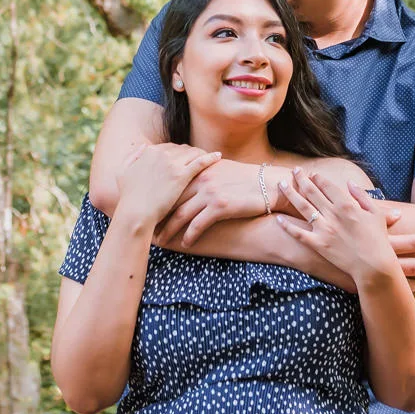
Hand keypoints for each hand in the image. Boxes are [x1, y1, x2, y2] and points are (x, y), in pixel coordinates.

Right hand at [115, 143, 222, 231]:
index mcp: (149, 152)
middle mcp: (161, 154)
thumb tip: (142, 146)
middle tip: (200, 157)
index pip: (169, 147)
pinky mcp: (181, 176)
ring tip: (211, 157)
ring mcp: (172, 164)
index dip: (178, 152)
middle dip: (191, 152)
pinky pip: (200, 161)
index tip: (185, 157)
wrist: (136, 212)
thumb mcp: (123, 172)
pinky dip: (210, 157)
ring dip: (202, 153)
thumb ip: (132, 156)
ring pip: (193, 152)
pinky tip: (218, 157)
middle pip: (182, 148)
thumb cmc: (128, 197)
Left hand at [157, 157, 273, 245]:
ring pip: (181, 215)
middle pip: (171, 201)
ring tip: (161, 242)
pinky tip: (186, 244)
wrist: (268, 184)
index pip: (170, 186)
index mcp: (197, 169)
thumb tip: (182, 181)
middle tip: (147, 229)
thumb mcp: (219, 169)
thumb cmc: (243, 179)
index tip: (146, 211)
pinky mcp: (220, 206)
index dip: (157, 200)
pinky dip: (189, 236)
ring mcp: (210, 192)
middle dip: (157, 217)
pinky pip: (198, 225)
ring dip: (169, 230)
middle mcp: (200, 179)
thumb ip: (199, 173)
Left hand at [275, 168, 402, 290]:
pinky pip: (299, 234)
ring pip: (302, 207)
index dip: (318, 178)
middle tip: (294, 171)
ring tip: (282, 184)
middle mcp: (332, 214)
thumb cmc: (378, 239)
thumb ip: (362, 196)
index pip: (327, 186)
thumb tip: (350, 183)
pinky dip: (287, 226)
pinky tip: (278, 219)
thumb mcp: (376, 213)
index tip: (312, 174)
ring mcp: (324, 229)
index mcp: (346, 205)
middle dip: (301, 179)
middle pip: (312, 192)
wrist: (374, 266)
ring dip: (290, 194)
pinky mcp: (318, 245)